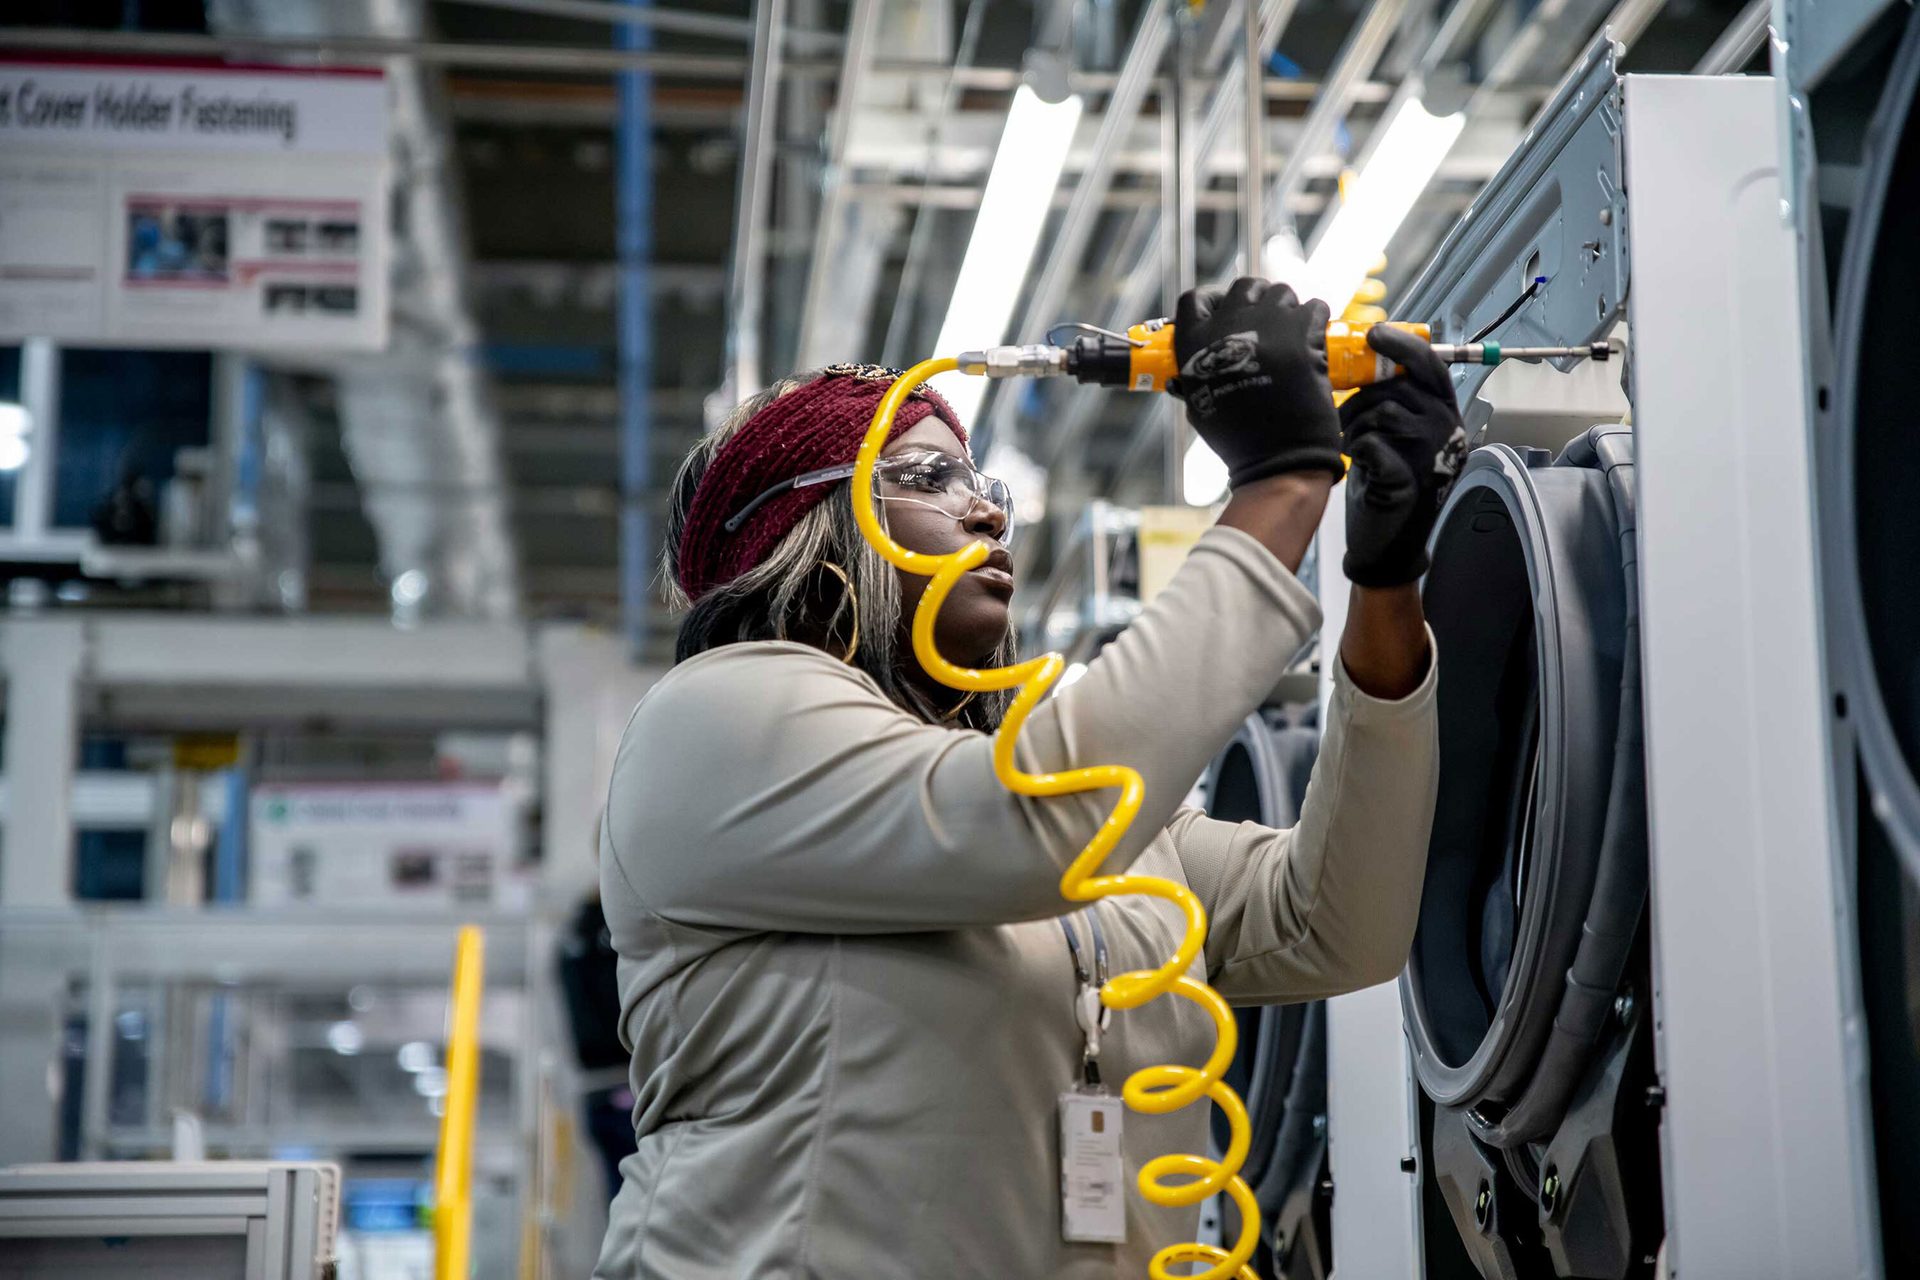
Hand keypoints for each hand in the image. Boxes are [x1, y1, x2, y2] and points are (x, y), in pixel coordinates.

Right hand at [1169, 277, 1343, 487]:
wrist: (1277, 458)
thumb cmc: (1239, 440)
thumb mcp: (1200, 403)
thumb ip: (1201, 369)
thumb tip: (1210, 352)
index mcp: (1195, 343)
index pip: (1194, 299)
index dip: (1213, 300)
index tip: (1226, 310)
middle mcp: (1227, 325)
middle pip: (1244, 286)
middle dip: (1257, 298)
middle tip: (1267, 321)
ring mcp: (1266, 324)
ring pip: (1282, 292)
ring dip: (1288, 308)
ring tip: (1292, 334)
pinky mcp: (1302, 331)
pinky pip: (1314, 306)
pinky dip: (1316, 319)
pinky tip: (1314, 340)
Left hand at [1339, 324, 1469, 587]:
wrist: (1387, 546)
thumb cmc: (1385, 483)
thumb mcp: (1394, 434)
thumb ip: (1392, 400)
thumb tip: (1364, 357)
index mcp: (1446, 415)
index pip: (1430, 366)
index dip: (1402, 345)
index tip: (1373, 335)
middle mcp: (1448, 431)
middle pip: (1398, 387)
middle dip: (1360, 397)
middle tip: (1344, 417)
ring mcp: (1433, 457)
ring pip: (1383, 413)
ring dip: (1355, 426)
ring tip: (1351, 445)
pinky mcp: (1410, 482)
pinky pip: (1373, 446)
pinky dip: (1357, 451)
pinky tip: (1358, 463)